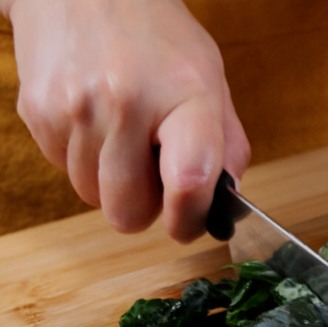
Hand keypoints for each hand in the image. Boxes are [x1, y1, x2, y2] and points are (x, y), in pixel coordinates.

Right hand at [7, 0, 249, 241]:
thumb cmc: (156, 36)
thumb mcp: (209, 78)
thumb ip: (226, 145)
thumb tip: (224, 205)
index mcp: (183, 96)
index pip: (188, 183)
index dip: (187, 220)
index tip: (187, 224)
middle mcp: (125, 102)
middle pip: (127, 212)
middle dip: (144, 206)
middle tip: (152, 175)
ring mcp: (75, 108)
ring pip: (92, 197)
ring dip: (111, 183)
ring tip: (122, 138)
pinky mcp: (37, 111)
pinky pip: (63, 171)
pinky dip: (83, 159)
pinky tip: (94, 122)